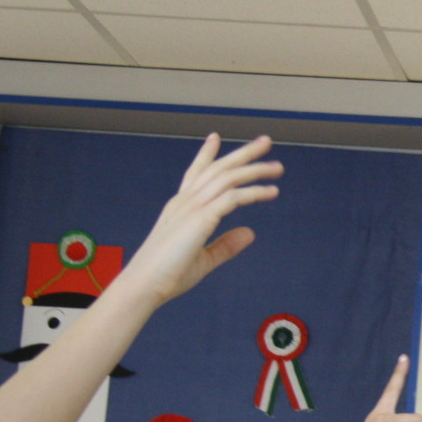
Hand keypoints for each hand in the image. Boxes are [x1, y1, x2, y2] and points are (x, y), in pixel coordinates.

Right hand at [121, 134, 283, 306]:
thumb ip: (226, 245)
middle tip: (266, 141)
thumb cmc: (167, 275)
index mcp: (180, 207)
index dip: (206, 154)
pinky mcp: (200, 219)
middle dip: (242, 153)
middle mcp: (184, 201)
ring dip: (254, 169)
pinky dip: (253, 192)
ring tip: (277, 168)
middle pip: (217, 168)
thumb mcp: (203, 258)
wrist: (144, 286)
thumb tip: (250, 233)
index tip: (215, 136)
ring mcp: (191, 208)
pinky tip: (270, 192)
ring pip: (227, 178)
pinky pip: (232, 198)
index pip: (194, 172)